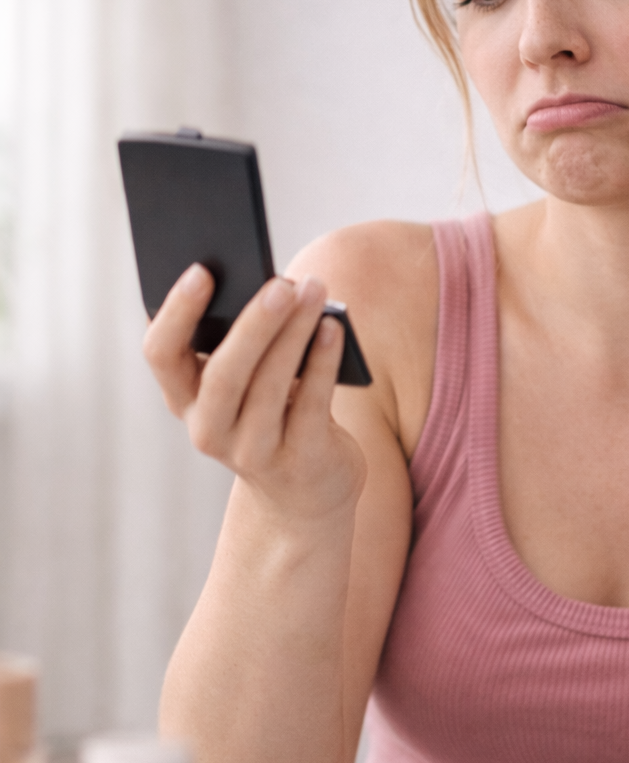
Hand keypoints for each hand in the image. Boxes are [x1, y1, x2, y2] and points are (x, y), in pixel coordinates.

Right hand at [143, 264, 365, 522]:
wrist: (304, 491)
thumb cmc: (276, 411)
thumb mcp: (249, 379)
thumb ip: (246, 340)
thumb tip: (275, 283)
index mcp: (184, 398)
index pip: (161, 353)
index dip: (176, 312)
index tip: (201, 270)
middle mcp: (209, 429)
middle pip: (224, 374)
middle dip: (253, 325)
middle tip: (280, 283)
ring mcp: (252, 451)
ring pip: (269, 387)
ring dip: (294, 334)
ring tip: (314, 292)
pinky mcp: (298, 461)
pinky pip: (310, 406)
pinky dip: (322, 363)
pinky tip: (333, 329)